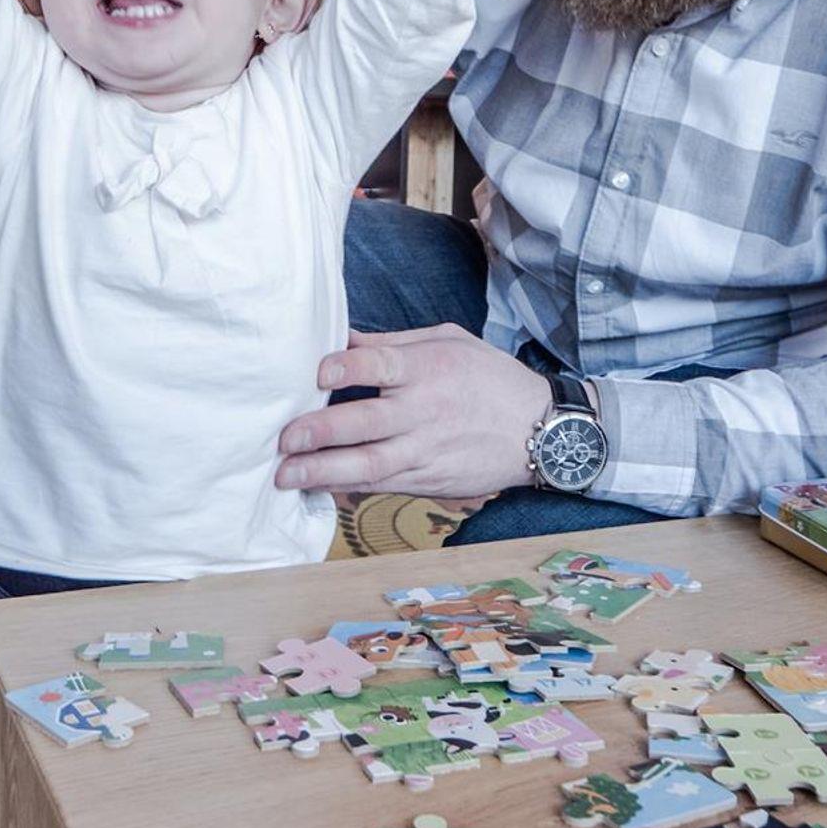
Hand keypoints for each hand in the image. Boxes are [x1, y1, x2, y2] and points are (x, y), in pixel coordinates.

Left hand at [273, 325, 546, 497]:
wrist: (543, 431)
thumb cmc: (492, 377)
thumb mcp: (451, 341)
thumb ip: (394, 342)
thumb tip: (342, 338)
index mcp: (429, 368)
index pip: (380, 365)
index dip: (345, 368)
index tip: (316, 373)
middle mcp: (425, 412)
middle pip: (366, 424)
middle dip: (319, 432)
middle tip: (283, 438)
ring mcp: (426, 451)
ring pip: (369, 466)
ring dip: (323, 472)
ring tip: (286, 476)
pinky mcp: (429, 481)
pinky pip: (382, 486)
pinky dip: (347, 489)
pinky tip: (317, 489)